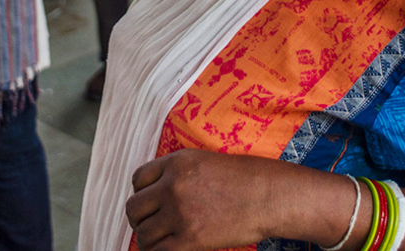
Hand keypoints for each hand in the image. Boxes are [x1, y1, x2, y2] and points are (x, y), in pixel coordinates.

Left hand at [126, 149, 270, 250]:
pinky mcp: (191, 238)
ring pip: (143, 231)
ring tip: (159, 240)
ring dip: (148, 238)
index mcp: (176, 163)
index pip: (138, 179)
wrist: (269, 196)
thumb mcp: (205, 162)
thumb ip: (178, 173)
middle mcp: (173, 185)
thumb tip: (158, 193)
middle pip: (134, 207)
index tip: (149, 203)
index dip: (140, 193)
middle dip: (139, 218)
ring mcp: (180, 212)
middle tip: (150, 224)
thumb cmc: (245, 179)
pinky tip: (166, 250)